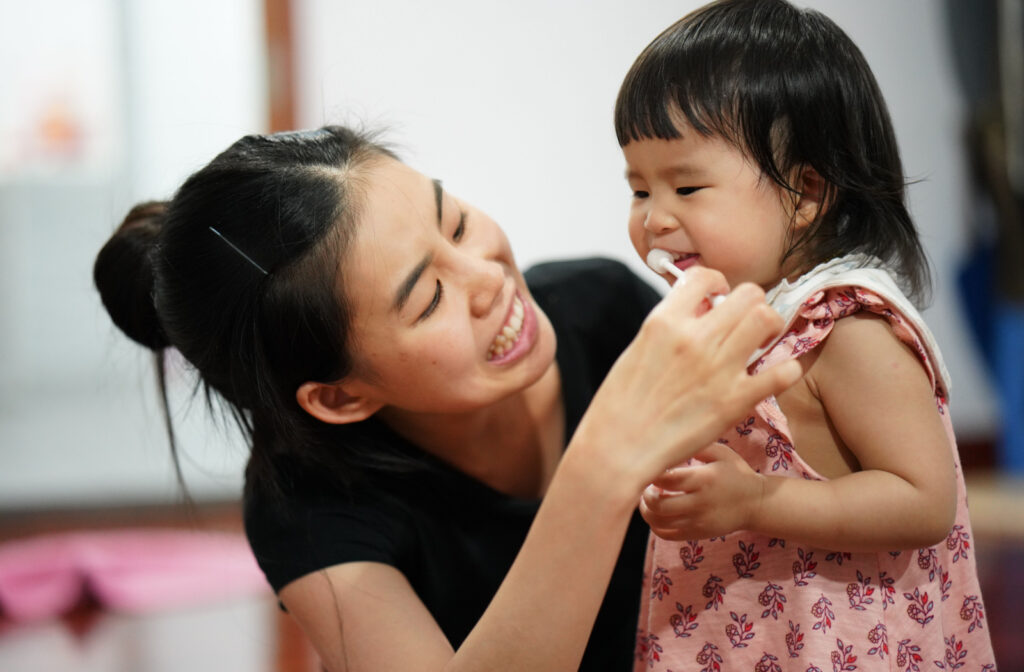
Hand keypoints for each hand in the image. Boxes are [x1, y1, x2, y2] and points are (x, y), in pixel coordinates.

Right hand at [571, 267, 801, 493]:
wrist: (619, 447)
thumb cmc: (621, 403)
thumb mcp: (637, 349)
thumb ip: (669, 327)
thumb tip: (696, 312)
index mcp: (664, 322)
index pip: (704, 276)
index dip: (717, 281)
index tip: (718, 296)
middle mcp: (694, 338)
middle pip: (747, 293)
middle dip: (750, 303)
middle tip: (744, 321)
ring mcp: (718, 368)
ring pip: (767, 319)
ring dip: (769, 327)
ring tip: (760, 342)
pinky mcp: (735, 400)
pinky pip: (782, 371)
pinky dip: (785, 370)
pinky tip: (774, 375)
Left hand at [639, 443, 764, 540]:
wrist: (756, 504)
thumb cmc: (735, 473)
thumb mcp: (721, 452)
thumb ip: (696, 445)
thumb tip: (668, 441)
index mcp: (704, 479)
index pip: (667, 479)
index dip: (652, 473)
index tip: (651, 466)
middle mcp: (700, 503)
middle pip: (659, 505)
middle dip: (645, 494)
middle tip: (647, 485)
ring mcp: (698, 522)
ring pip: (658, 523)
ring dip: (646, 510)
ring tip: (650, 498)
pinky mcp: (697, 534)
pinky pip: (666, 534)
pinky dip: (654, 524)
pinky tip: (658, 512)